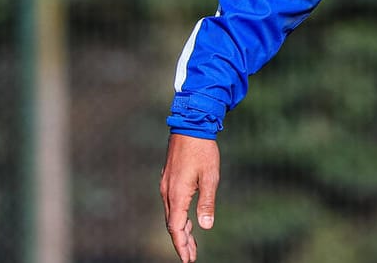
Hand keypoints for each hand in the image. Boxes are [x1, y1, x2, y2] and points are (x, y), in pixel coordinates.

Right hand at [160, 134, 219, 262]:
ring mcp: (166, 186)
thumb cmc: (203, 151)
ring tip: (191, 245)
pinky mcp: (169, 180)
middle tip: (190, 258)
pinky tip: (187, 222)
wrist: (190, 126)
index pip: (176, 228)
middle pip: (172, 224)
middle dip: (182, 242)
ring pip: (171, 215)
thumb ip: (206, 203)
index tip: (188, 259)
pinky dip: (178, 218)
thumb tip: (206, 227)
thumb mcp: (210, 177)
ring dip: (180, 231)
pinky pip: (172, 205)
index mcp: (177, 194)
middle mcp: (167, 193)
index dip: (182, 244)